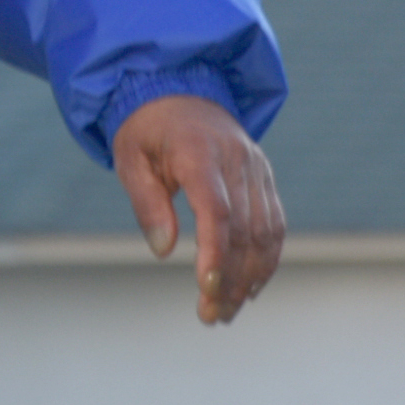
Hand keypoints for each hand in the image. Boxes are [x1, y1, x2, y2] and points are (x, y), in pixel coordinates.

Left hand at [113, 93, 283, 324]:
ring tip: (228, 311)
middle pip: (245, 229)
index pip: (218, 211)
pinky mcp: (264, 177)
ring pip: (266, 231)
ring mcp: (256, 167)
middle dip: (232, 279)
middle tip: (212, 316)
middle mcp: (237, 159)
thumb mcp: (130, 159)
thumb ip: (146, 204)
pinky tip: (251, 288)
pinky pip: (275, 223)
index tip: (206, 290)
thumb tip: (163, 251)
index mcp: (200, 152)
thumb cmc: (147, 130)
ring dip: (251, 277)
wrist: (179, 88)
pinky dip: (268, 259)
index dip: (216, 254)